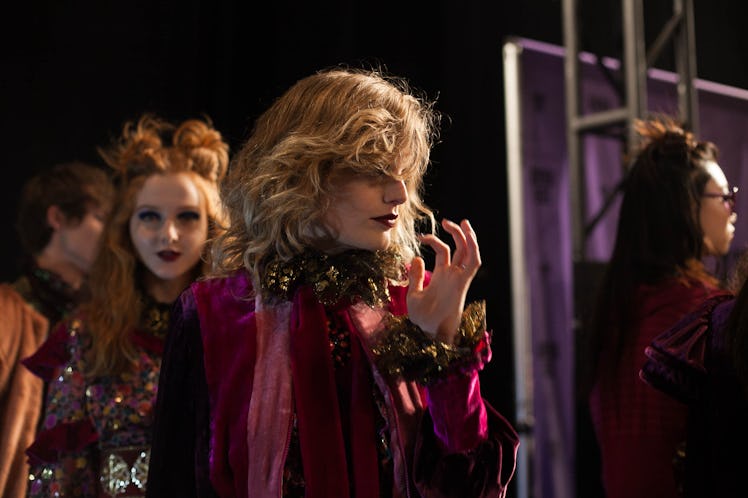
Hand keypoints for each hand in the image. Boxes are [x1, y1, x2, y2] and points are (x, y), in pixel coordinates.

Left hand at [406, 218, 479, 344]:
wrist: (428, 333)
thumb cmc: (421, 319)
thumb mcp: (413, 293)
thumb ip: (416, 276)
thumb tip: (417, 258)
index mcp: (442, 276)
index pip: (444, 252)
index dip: (435, 240)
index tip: (420, 236)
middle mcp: (453, 276)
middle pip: (460, 249)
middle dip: (457, 233)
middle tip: (447, 221)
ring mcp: (458, 279)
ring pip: (469, 253)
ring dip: (468, 237)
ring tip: (461, 223)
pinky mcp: (462, 283)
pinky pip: (473, 263)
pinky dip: (473, 249)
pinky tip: (468, 236)